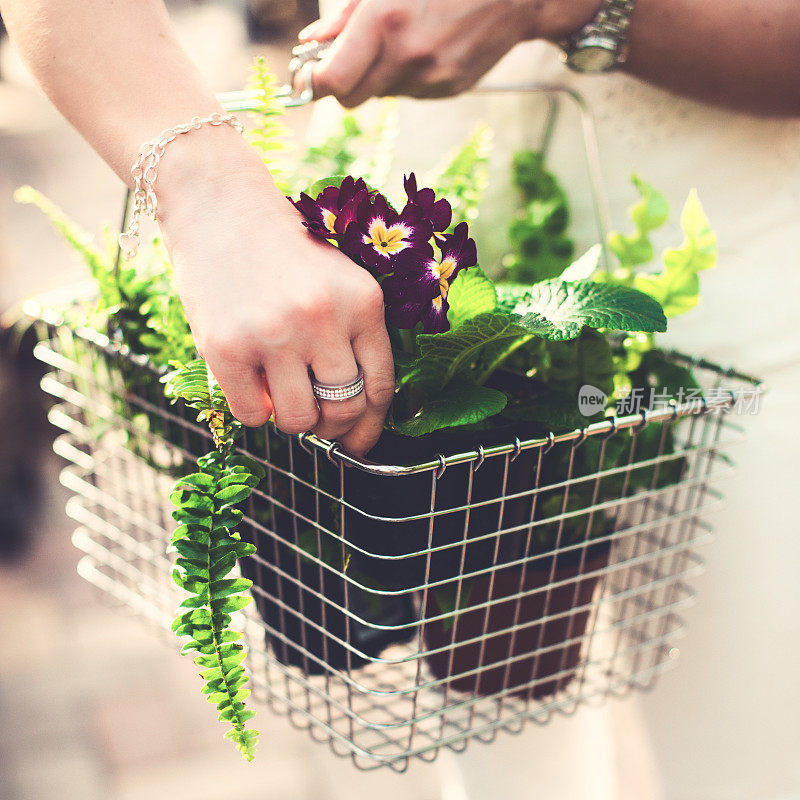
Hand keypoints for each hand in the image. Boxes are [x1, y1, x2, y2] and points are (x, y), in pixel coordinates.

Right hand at [157, 128, 394, 455]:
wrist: (221, 209)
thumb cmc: (285, 254)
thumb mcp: (340, 283)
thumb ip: (354, 339)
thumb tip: (356, 418)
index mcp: (363, 302)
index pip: (381, 387)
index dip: (371, 425)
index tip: (358, 442)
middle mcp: (323, 319)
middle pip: (343, 409)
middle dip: (331, 426)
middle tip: (314, 418)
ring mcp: (274, 334)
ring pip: (299, 420)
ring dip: (292, 421)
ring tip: (280, 395)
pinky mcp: (226, 347)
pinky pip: (252, 415)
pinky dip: (254, 412)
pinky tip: (251, 385)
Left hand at [300, 0, 599, 106]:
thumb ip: (345, 16)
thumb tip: (312, 43)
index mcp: (385, 21)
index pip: (333, 82)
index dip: (315, 82)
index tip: (310, 74)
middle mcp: (407, 57)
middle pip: (351, 99)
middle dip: (342, 82)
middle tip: (345, 60)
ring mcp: (430, 79)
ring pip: (381, 95)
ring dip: (378, 75)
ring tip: (400, 39)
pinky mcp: (448, 90)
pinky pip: (409, 93)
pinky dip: (406, 76)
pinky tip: (425, 46)